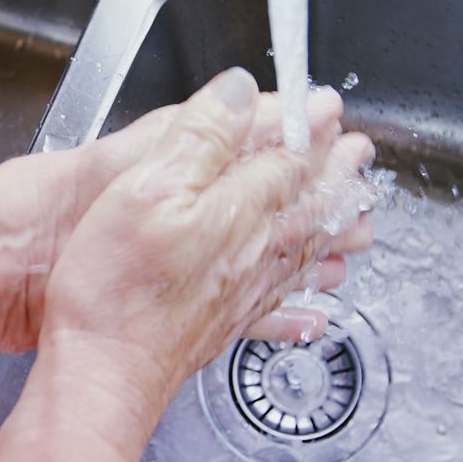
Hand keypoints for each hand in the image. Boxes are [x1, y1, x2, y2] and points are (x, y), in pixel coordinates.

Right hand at [0, 68, 375, 461]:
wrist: (104, 368)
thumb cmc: (116, 288)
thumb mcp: (147, 188)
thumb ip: (200, 139)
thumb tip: (239, 93)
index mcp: (236, 210)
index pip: (287, 160)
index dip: (309, 129)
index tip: (327, 108)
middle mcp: (250, 251)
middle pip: (306, 204)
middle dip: (335, 174)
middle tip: (358, 154)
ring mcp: (242, 291)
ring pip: (302, 252)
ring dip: (333, 230)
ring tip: (358, 221)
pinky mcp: (225, 322)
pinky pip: (281, 302)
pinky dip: (305, 297)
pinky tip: (318, 312)